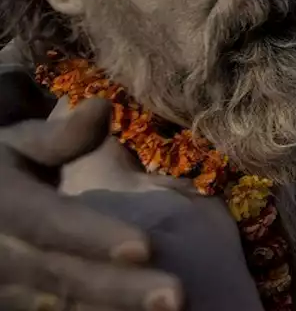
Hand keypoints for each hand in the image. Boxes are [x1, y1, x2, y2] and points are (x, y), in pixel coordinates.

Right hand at [0, 99, 182, 309]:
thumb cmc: (1, 171)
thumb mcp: (14, 147)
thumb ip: (60, 137)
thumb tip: (102, 106)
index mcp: (1, 204)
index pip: (49, 223)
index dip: (93, 235)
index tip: (146, 246)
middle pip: (62, 276)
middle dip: (120, 290)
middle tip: (178, 297)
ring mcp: (4, 288)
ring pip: (62, 306)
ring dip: (116, 310)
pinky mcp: (15, 304)